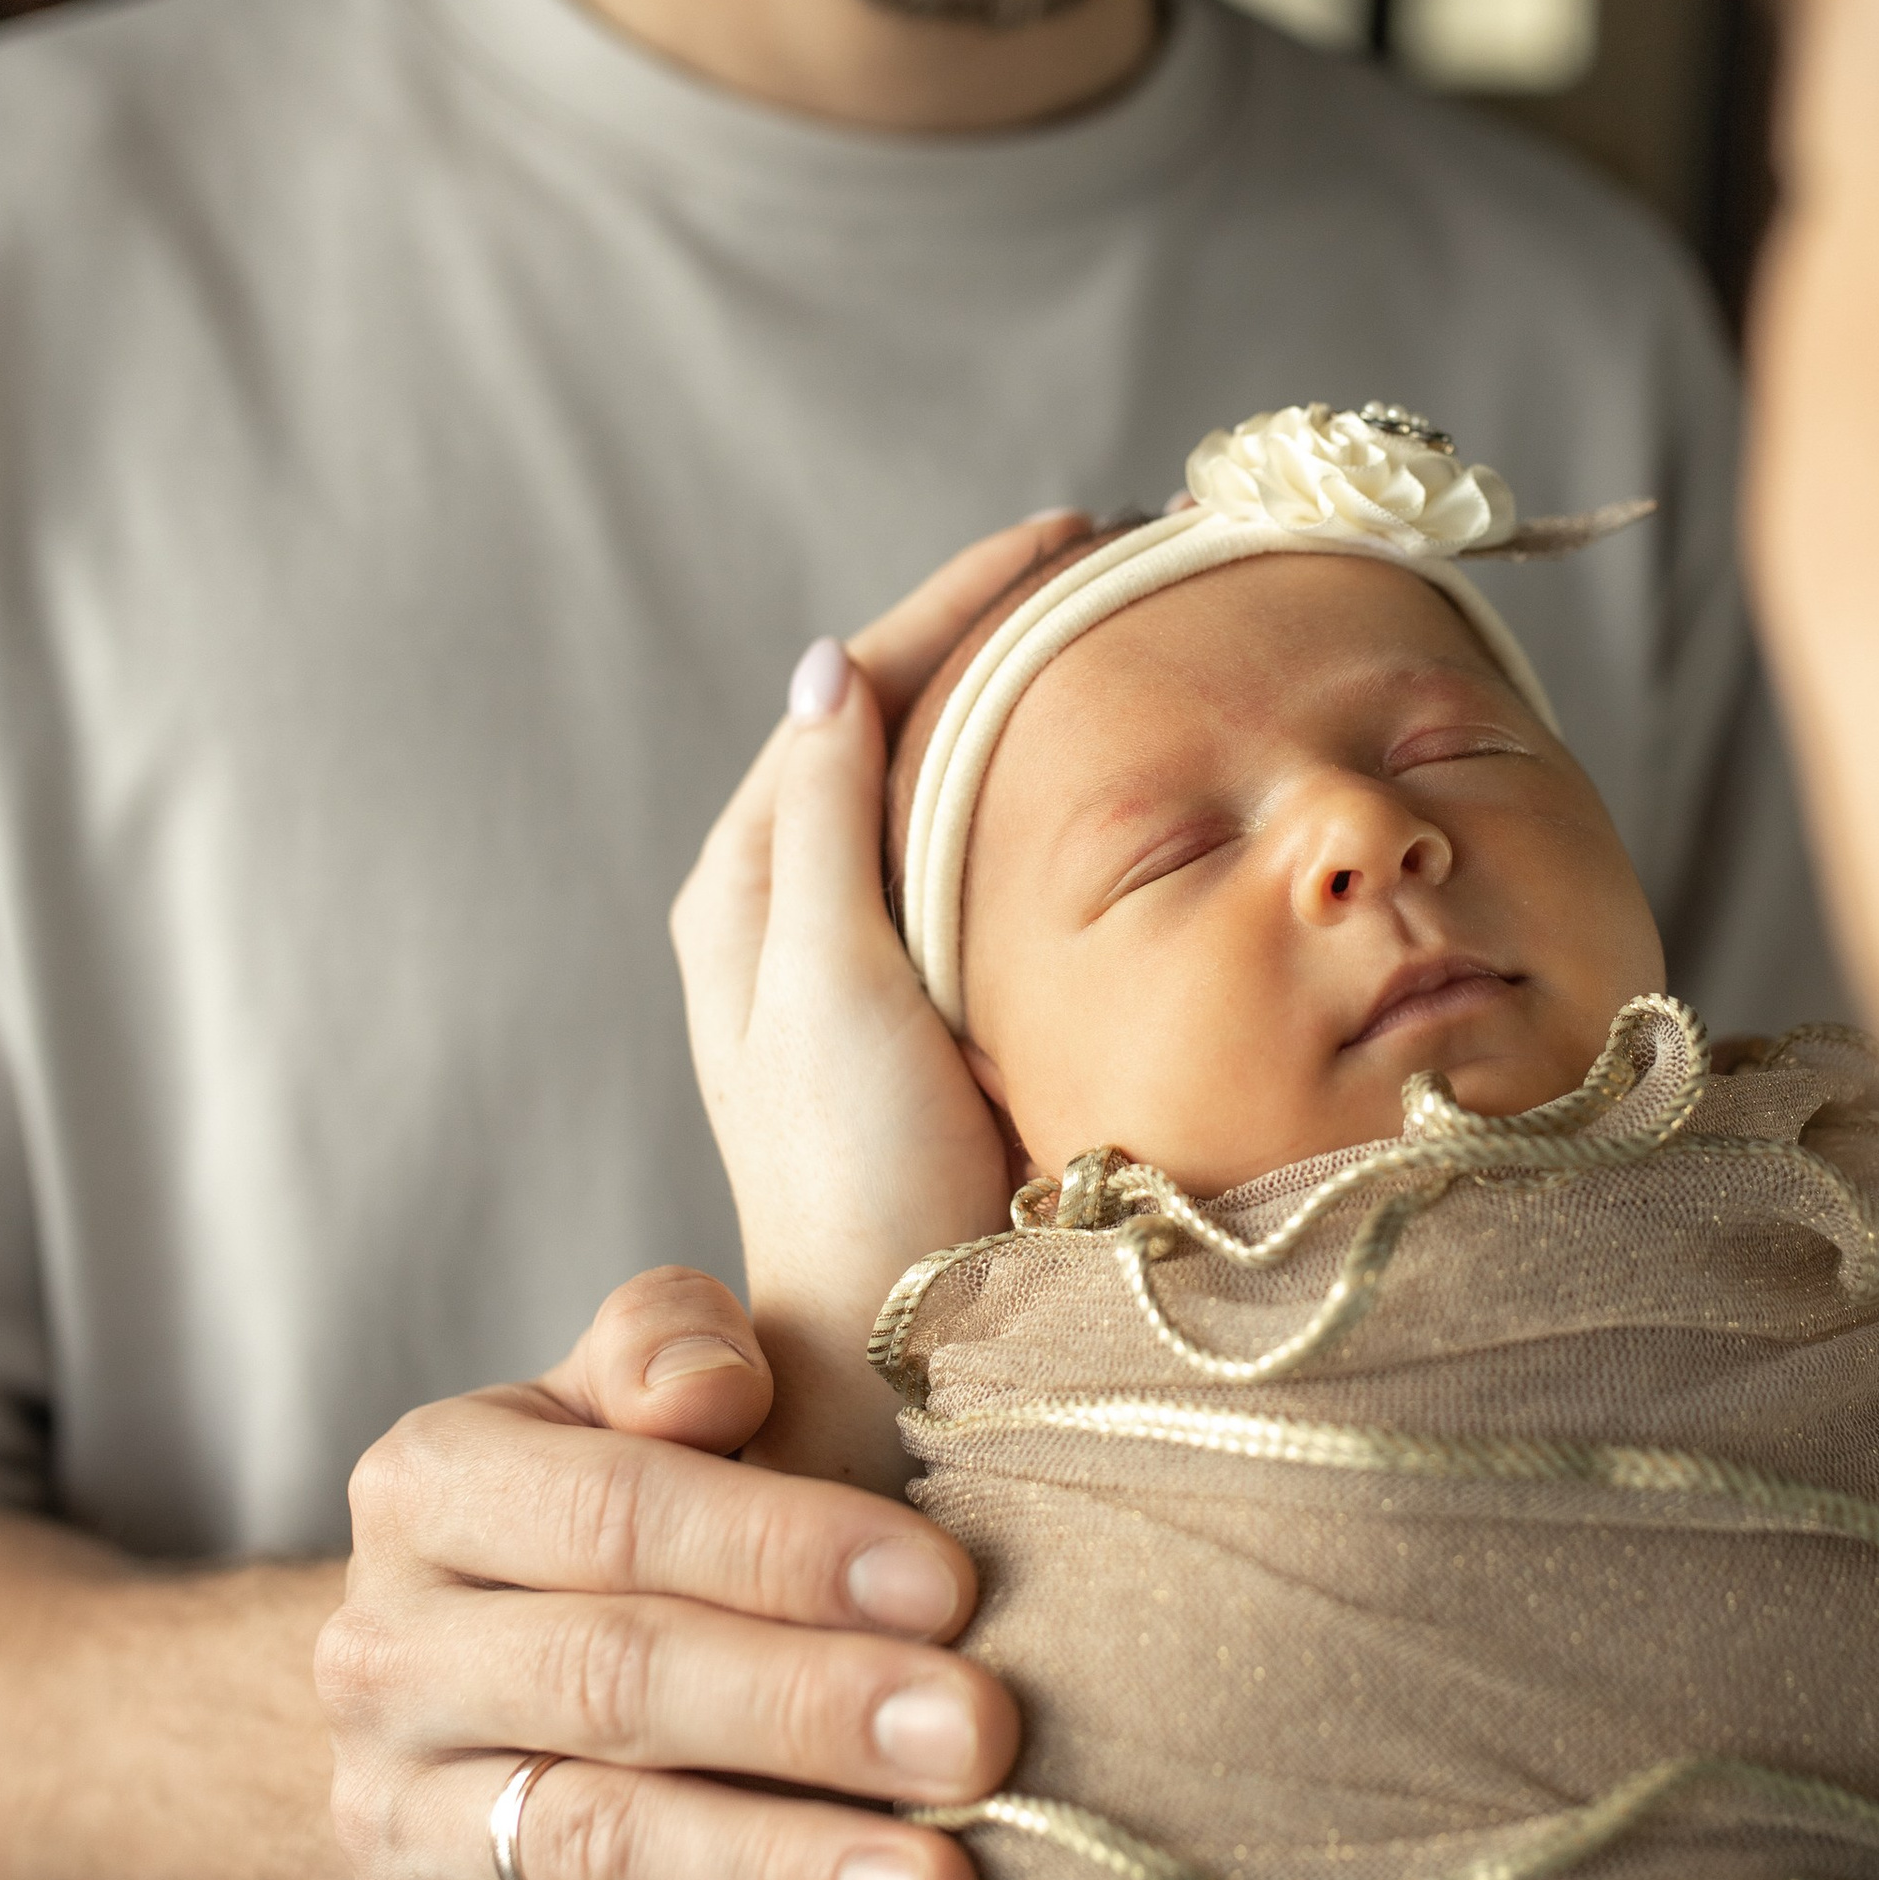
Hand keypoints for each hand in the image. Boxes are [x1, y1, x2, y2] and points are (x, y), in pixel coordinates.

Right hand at [322, 1265, 1019, 1879]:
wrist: (449, 1695)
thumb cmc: (601, 1510)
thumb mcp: (615, 1394)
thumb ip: (667, 1346)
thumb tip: (722, 1380)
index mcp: (429, 1485)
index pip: (615, 1513)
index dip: (784, 1548)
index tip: (951, 1584)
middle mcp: (385, 1655)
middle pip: (613, 1683)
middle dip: (810, 1711)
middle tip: (977, 1740)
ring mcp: (396, 1822)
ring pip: (603, 1853)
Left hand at [671, 512, 1083, 1483]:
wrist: (894, 1346)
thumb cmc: (854, 1177)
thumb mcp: (827, 985)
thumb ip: (824, 825)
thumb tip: (833, 665)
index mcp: (748, 882)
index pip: (859, 686)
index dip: (963, 598)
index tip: (1074, 533)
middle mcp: (791, 906)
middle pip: (900, 719)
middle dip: (1004, 631)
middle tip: (1122, 558)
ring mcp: (860, 961)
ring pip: (941, 786)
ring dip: (1026, 707)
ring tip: (1130, 636)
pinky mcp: (926, 1013)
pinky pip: (976, 863)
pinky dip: (1042, 799)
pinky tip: (1116, 782)